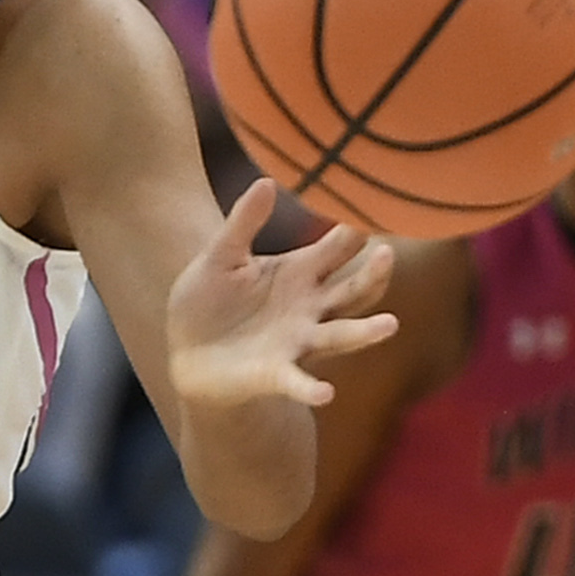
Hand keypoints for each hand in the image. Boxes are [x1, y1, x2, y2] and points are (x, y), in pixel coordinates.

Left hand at [166, 178, 396, 414]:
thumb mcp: (221, 255)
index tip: (378, 207)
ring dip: (364, 333)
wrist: (184, 354)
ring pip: (340, 335)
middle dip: (371, 275)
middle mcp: (309, 308)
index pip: (338, 248)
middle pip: (352, 291)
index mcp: (300, 273)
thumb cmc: (207, 301)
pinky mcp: (275, 375)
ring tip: (389, 325)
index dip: (356, 231)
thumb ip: (244, 222)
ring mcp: (297, 343)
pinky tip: (326, 394)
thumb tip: (267, 181)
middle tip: (387, 254)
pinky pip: (298, 382)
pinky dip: (311, 389)